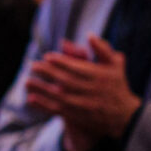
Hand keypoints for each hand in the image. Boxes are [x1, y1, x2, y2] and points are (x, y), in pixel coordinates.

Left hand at [25, 35, 141, 140]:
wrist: (124, 116)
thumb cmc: (117, 85)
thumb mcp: (115, 65)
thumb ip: (102, 50)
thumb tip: (89, 35)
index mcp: (99, 76)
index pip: (77, 68)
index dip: (62, 62)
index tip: (47, 56)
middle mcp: (91, 90)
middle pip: (66, 81)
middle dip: (48, 73)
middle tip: (33, 66)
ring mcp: (83, 104)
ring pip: (60, 96)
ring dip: (41, 89)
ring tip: (26, 81)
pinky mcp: (77, 116)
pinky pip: (58, 110)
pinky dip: (43, 105)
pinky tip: (31, 98)